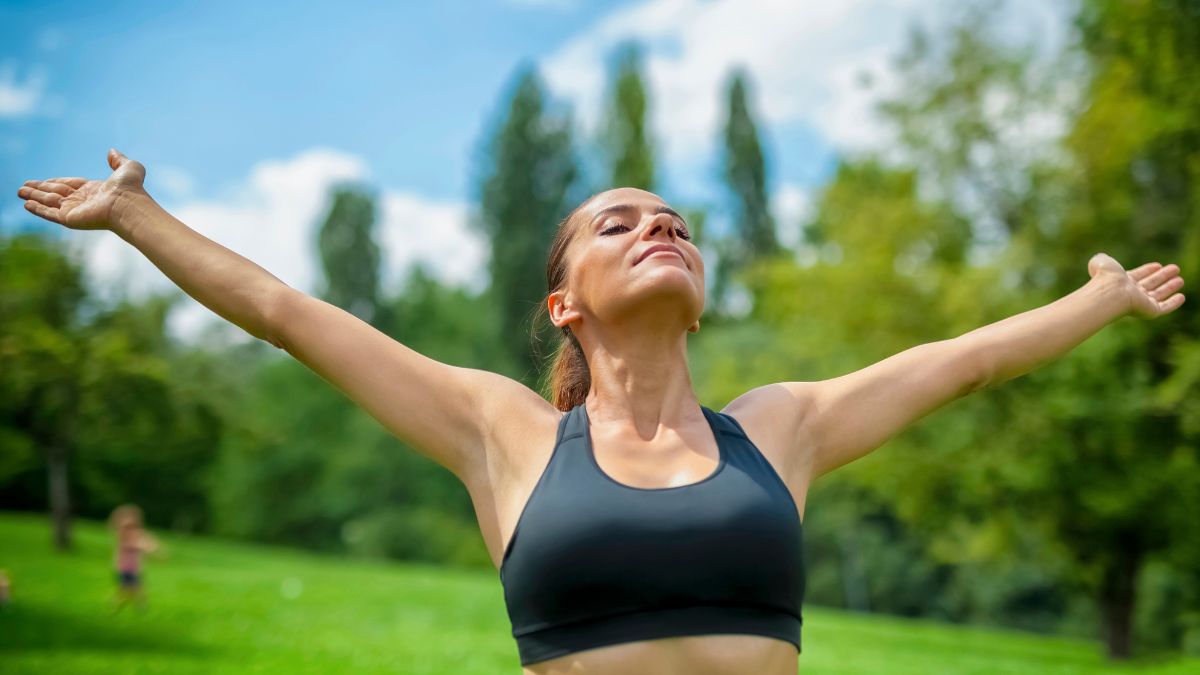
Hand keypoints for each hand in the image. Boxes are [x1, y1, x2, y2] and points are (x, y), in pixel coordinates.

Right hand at [15, 148, 147, 230]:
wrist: (128, 204)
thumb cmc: (130, 188)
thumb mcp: (128, 167)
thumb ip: (118, 160)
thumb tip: (112, 151)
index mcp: (94, 190)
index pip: (70, 185)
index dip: (56, 183)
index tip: (44, 181)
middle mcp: (83, 201)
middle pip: (56, 193)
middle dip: (40, 190)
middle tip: (24, 187)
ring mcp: (75, 210)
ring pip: (49, 202)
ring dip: (33, 196)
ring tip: (19, 192)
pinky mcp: (69, 219)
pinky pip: (49, 213)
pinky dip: (37, 209)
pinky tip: (26, 205)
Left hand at [1088, 252, 1185, 318]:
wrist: (1110, 292)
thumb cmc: (1105, 277)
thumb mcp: (1101, 262)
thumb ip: (1101, 260)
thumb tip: (1100, 260)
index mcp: (1121, 281)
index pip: (1137, 275)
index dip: (1147, 270)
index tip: (1157, 265)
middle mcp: (1131, 292)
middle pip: (1150, 284)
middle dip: (1162, 276)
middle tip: (1175, 268)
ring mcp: (1141, 302)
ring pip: (1158, 294)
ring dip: (1169, 287)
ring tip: (1180, 279)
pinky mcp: (1150, 311)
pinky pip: (1164, 307)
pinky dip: (1173, 303)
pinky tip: (1181, 297)